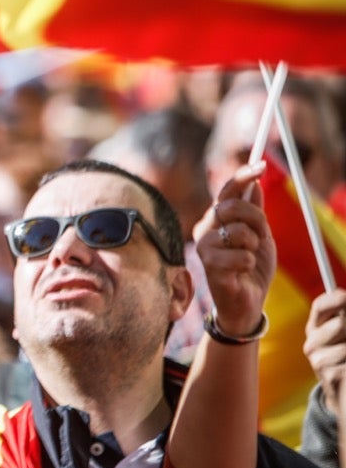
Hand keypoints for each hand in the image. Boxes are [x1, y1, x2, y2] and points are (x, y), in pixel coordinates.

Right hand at [193, 163, 275, 338]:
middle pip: (231, 206)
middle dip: (256, 219)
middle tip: (262, 234)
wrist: (247, 302)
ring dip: (254, 246)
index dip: (242, 176)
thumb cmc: (251, 269)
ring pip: (239, 232)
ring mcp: (204, 247)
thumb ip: (255, 212)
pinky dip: (250, 264)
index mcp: (216, 219)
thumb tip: (255, 185)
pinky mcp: (208, 266)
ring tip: (249, 258)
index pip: (226, 190)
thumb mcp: (260, 236)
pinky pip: (242, 256)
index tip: (261, 165)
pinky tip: (241, 273)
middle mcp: (205, 229)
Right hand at [305, 289, 345, 413]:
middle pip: (340, 323)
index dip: (336, 298)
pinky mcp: (329, 375)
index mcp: (317, 328)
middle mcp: (312, 343)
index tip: (345, 297)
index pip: (321, 306)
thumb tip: (344, 298)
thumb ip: (344, 318)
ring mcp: (318, 360)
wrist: (344, 394)